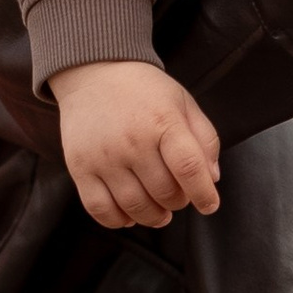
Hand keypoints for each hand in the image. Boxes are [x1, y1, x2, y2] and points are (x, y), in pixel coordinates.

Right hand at [52, 59, 222, 228]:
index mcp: (163, 121)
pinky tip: (130, 214)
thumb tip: (212, 179)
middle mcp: (132, 140)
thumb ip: (205, 138)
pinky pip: (100, 209)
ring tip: (160, 212)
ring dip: (154, 217)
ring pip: (135, 206)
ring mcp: (104, 156)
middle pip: (165, 193)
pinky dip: (118, 220)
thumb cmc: (144, 90)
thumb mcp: (183, 102)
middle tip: (178, 197)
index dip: (204, 194)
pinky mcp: (80, 167)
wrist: (93, 72)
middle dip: (178, 202)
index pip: (190, 169)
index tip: (209, 205)